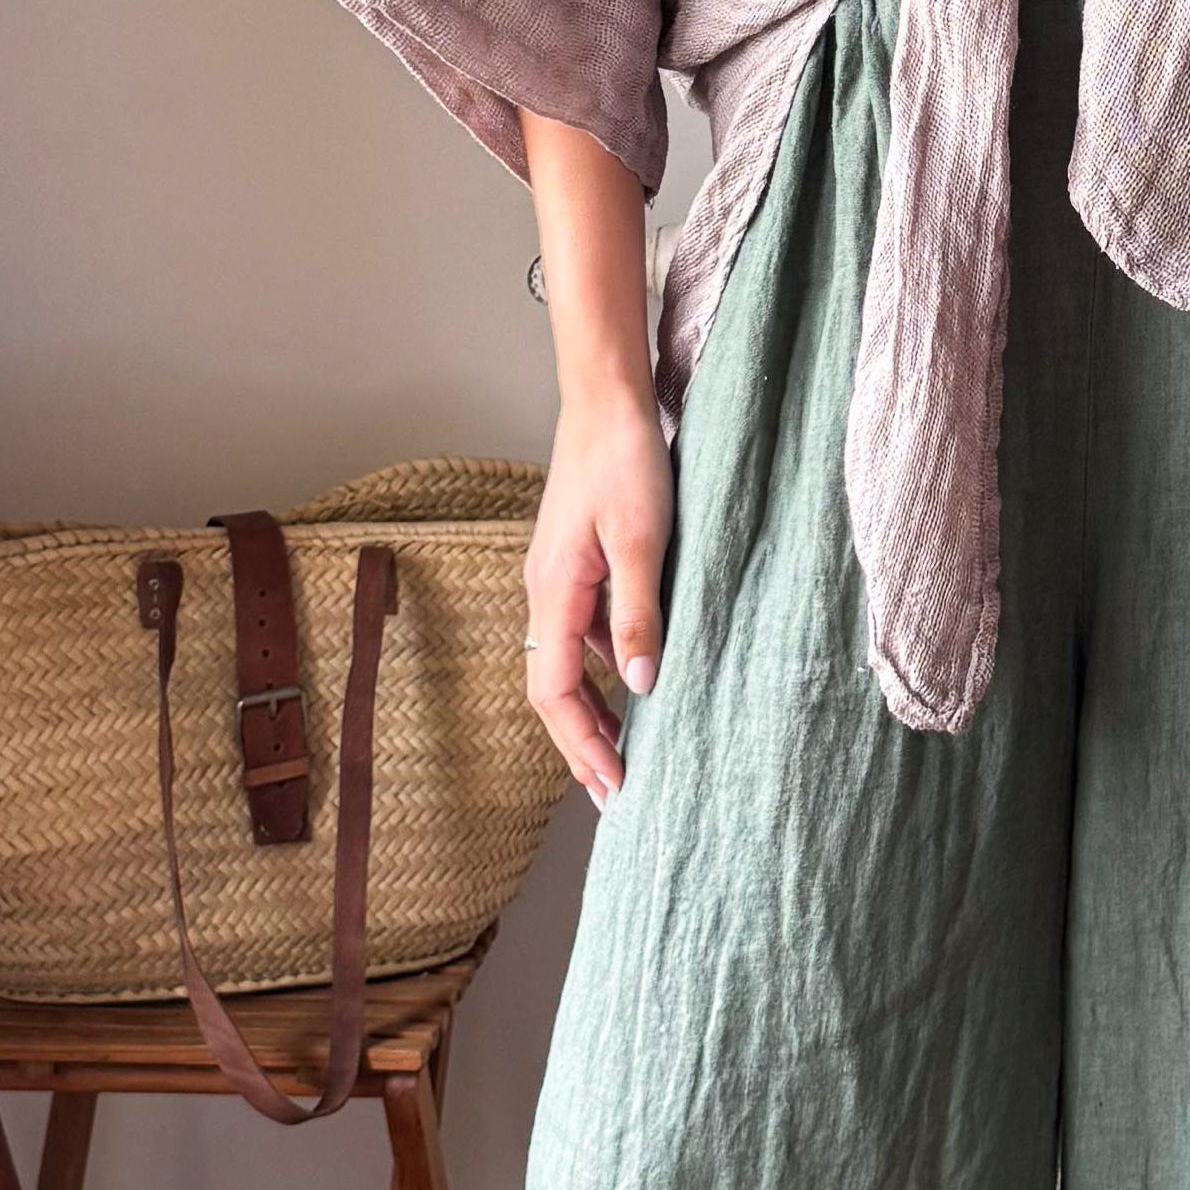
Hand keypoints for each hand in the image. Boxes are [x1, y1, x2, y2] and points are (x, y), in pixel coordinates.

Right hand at [525, 375, 673, 808]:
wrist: (607, 399)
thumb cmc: (624, 460)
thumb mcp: (644, 540)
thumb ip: (640, 612)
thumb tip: (642, 684)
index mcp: (553, 592)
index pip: (554, 693)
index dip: (582, 744)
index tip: (613, 784)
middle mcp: (545, 592)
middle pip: (552, 689)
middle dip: (582, 743)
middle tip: (615, 790)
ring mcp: (558, 579)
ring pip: (568, 664)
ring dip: (595, 709)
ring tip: (629, 749)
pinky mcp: (577, 564)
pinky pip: (585, 634)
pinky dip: (606, 668)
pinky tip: (639, 679)